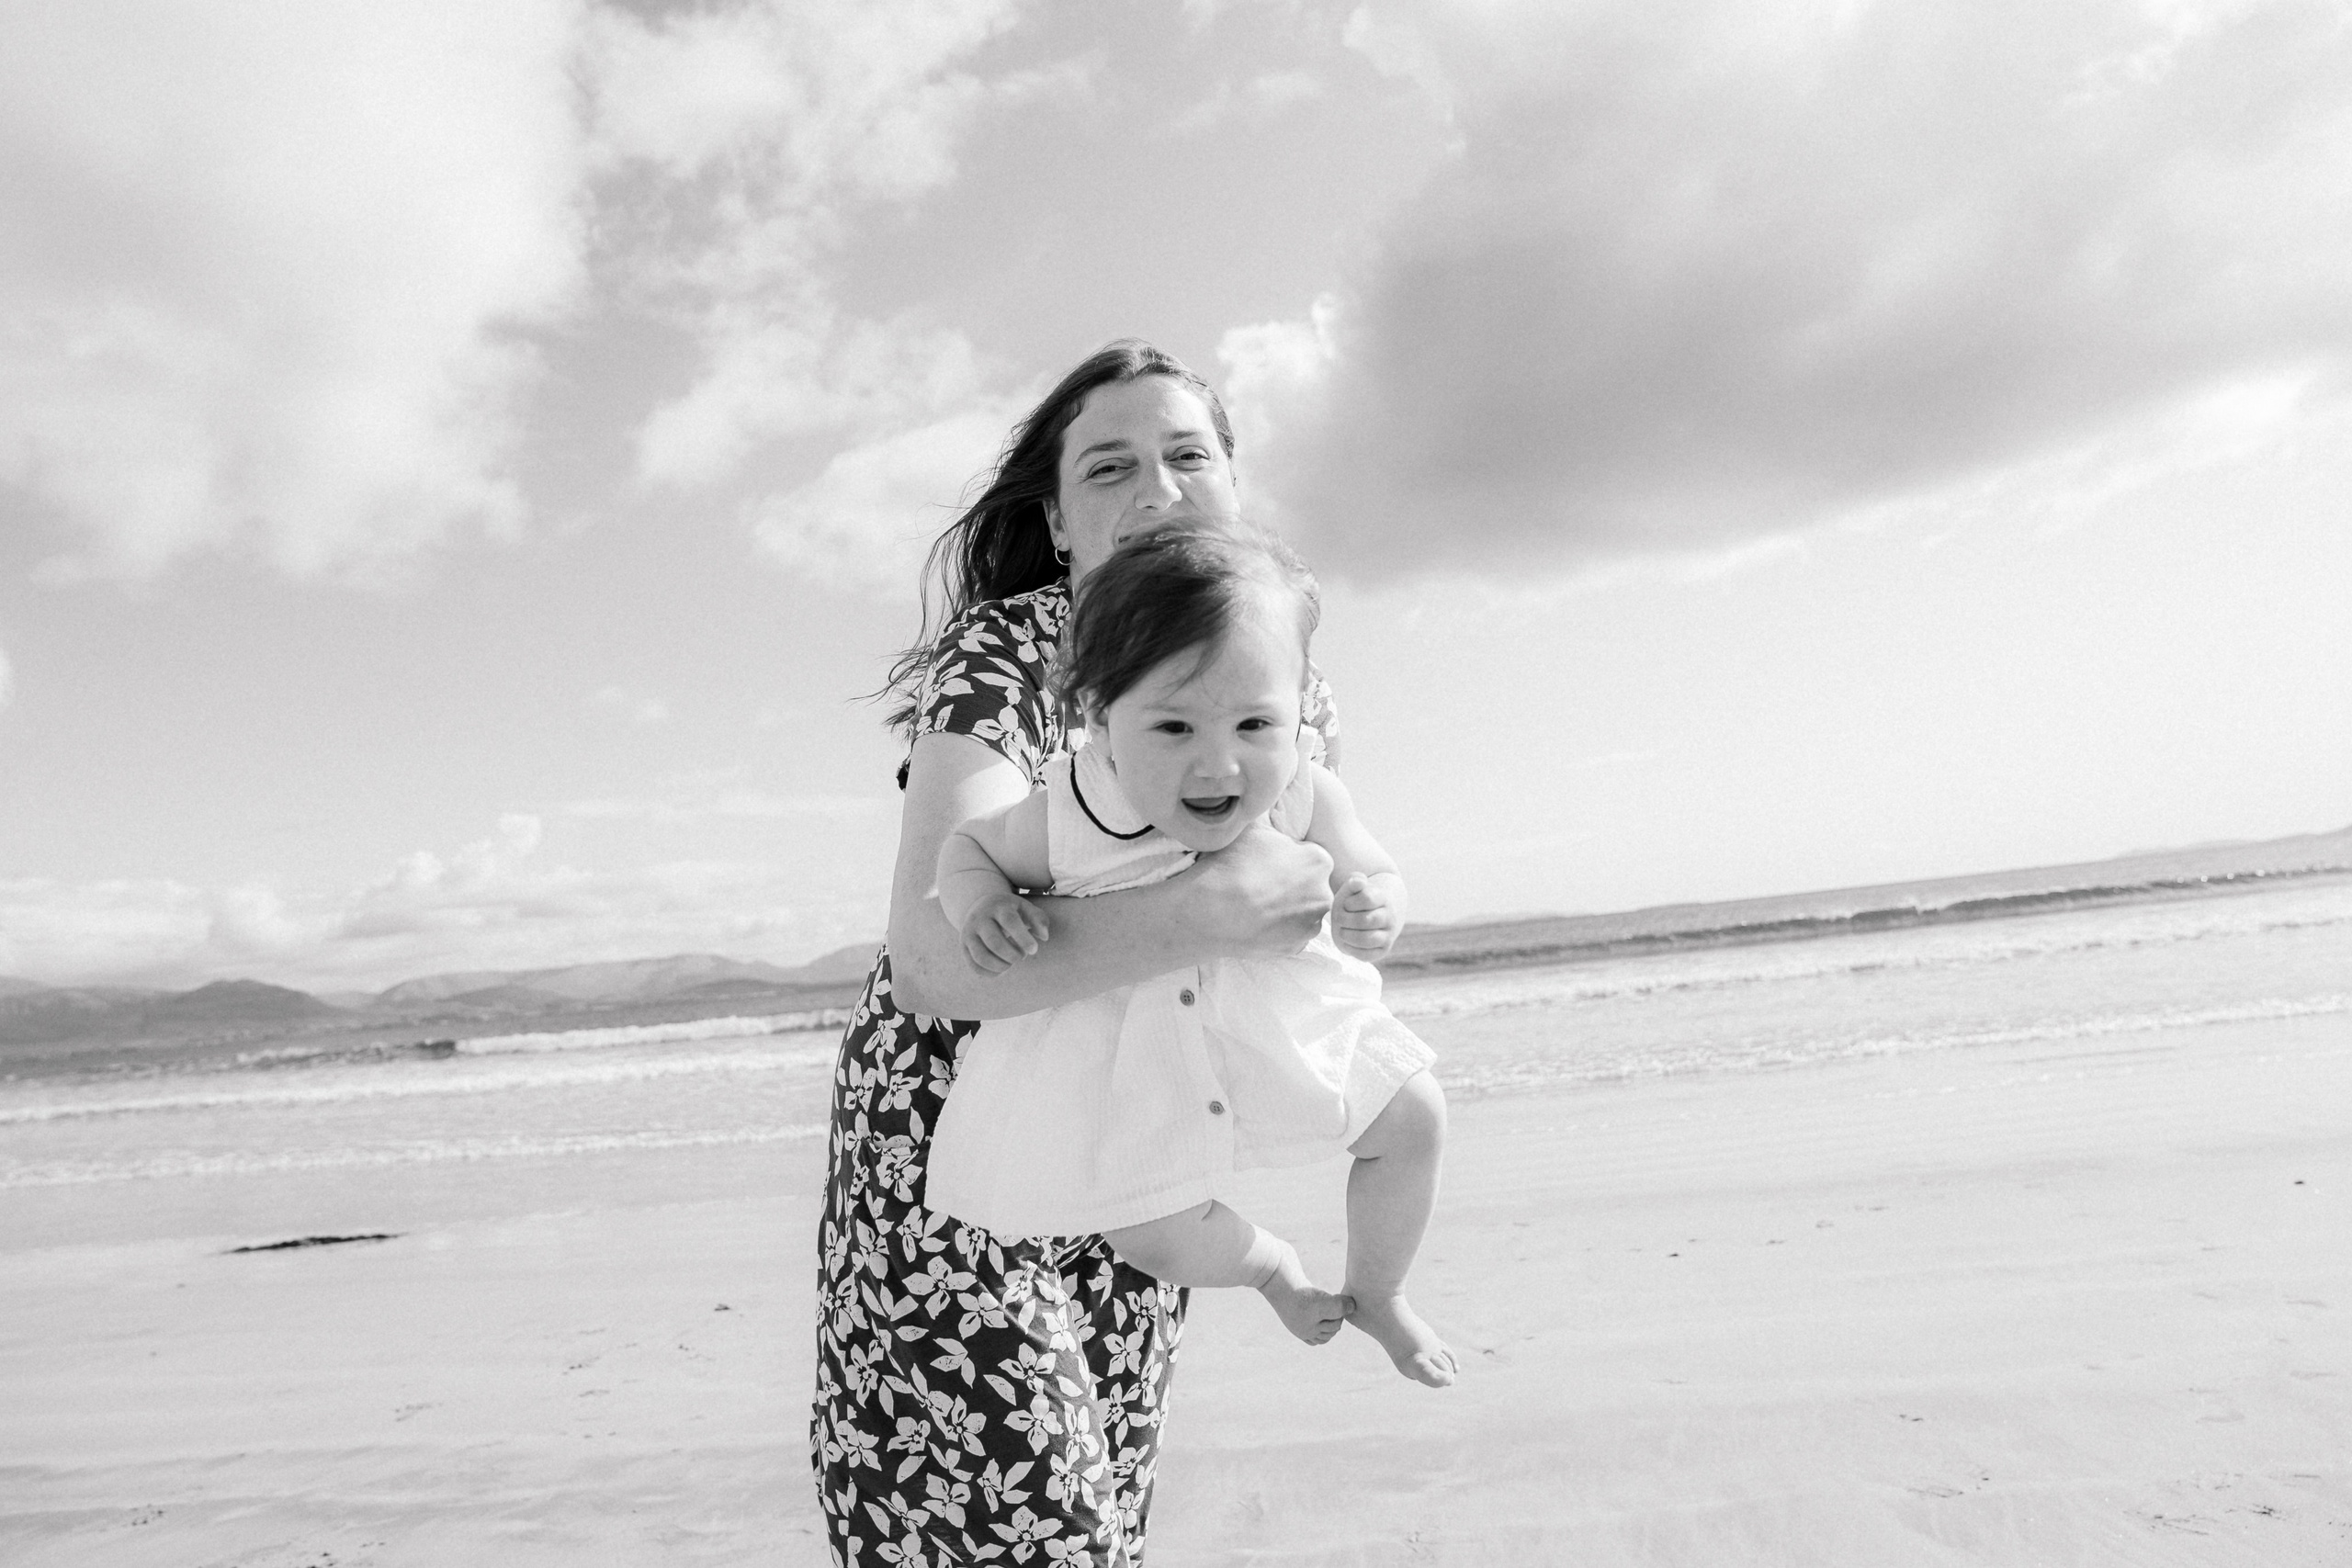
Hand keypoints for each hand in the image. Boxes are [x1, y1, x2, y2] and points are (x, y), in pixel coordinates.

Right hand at [962, 893, 1049, 973]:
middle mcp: (980, 919)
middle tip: (1022, 956)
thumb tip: (1044, 937)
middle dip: (1012, 955)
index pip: (1009, 921)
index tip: (1034, 950)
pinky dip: (990, 973)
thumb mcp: (1026, 909)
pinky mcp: (963, 946)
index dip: (1023, 938)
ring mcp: (969, 933)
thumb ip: (1039, 920)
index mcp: (998, 907)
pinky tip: (1001, 969)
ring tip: (1011, 963)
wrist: (980, 906)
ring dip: (1001, 966)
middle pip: (994, 942)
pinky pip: (974, 966)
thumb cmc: (1010, 911)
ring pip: (981, 956)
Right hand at [1184, 824, 1333, 958]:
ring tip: (1256, 905)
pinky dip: (1277, 929)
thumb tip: (1268, 798)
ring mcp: (1311, 924)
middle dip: (1291, 884)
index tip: (1267, 862)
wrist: (1210, 911)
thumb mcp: (1252, 827)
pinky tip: (1256, 922)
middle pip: (1310, 885)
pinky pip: (1291, 934)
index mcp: (1319, 861)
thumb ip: (1270, 817)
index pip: (1309, 856)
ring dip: (1286, 908)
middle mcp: (1324, 894)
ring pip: (1302, 911)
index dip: (1287, 858)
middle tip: (1260, 884)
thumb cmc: (1231, 865)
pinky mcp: (1296, 947)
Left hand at [1332, 871, 1406, 958]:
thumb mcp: (1352, 889)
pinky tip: (1347, 941)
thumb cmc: (1354, 902)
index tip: (1346, 904)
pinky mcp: (1382, 951)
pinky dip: (1351, 949)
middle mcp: (1390, 917)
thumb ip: (1354, 881)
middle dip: (1345, 920)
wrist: (1366, 917)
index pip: (1366, 899)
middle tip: (1339, 919)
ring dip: (1347, 935)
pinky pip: (1366, 955)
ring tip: (1342, 930)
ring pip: (1367, 939)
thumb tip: (1359, 881)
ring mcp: (1388, 935)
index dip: (1349, 902)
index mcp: (1383, 898)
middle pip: (1365, 920)